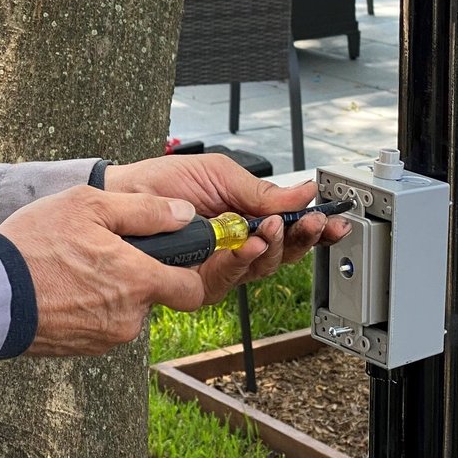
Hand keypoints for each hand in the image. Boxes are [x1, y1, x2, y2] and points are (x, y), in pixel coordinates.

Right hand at [0, 185, 210, 355]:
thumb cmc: (36, 243)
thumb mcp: (89, 205)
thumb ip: (144, 209)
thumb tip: (184, 214)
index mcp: (138, 280)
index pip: (192, 291)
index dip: (187, 272)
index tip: (171, 257)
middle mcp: (128, 317)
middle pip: (152, 297)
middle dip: (136, 275)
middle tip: (101, 250)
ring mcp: (104, 338)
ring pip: (124, 311)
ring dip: (110, 291)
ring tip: (73, 266)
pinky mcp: (80, 349)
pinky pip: (99, 325)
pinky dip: (88, 307)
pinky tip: (61, 287)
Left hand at [102, 152, 350, 304]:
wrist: (123, 194)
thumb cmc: (164, 182)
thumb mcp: (219, 174)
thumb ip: (261, 191)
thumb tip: (304, 191)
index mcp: (245, 218)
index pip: (288, 229)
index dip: (314, 229)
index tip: (333, 220)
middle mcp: (236, 246)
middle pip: (283, 254)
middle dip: (301, 238)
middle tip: (311, 222)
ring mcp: (218, 266)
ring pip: (261, 267)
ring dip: (273, 247)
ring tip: (274, 227)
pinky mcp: (198, 282)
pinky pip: (228, 278)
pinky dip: (241, 260)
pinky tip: (248, 244)